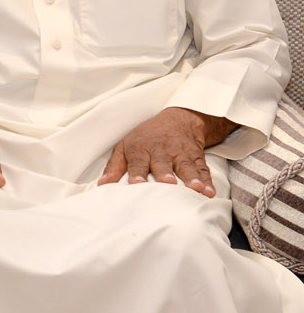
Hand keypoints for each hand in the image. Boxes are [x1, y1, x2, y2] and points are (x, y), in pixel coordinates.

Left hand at [98, 106, 235, 197]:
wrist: (178, 120)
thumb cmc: (146, 138)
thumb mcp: (125, 147)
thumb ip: (114, 167)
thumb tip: (102, 185)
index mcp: (140, 149)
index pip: (137, 162)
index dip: (137, 172)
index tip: (137, 183)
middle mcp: (160, 151)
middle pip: (162, 163)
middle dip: (165, 173)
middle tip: (168, 183)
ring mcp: (180, 153)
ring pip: (186, 166)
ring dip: (191, 178)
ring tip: (197, 189)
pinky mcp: (196, 157)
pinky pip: (203, 169)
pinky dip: (208, 180)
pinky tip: (210, 192)